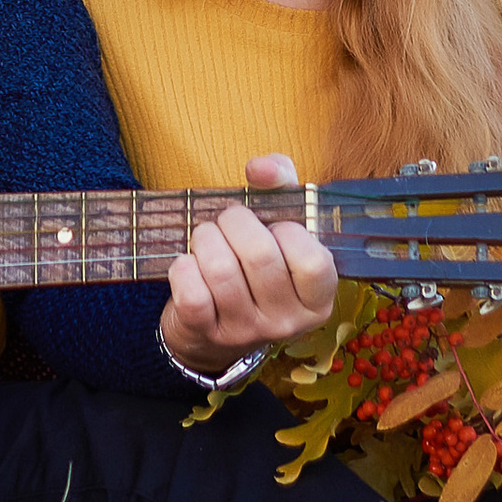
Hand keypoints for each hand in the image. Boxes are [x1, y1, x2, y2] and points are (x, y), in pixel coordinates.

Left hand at [159, 154, 336, 375]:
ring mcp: (246, 332)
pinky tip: (190, 265)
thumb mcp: (280, 225)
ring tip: (206, 238)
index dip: (289, 232)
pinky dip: (184, 268)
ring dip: (206, 239)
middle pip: (260, 256)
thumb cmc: (255, 266)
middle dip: (234, 222)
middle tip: (228, 221)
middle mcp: (286, 322)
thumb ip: (280, 183)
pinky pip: (192, 294)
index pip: (314, 261)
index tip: (273, 227)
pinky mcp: (206, 334)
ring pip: (221, 271)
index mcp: (317, 299)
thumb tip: (260, 167)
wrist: (213, 330)